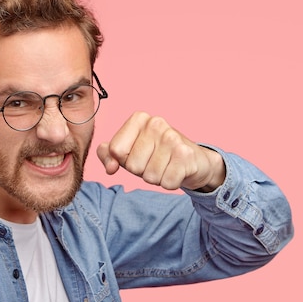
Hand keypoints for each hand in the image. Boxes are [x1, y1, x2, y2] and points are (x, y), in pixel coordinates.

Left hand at [96, 112, 224, 190]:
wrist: (194, 160)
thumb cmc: (156, 155)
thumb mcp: (129, 153)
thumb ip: (108, 155)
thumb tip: (110, 167)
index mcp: (139, 118)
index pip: (115, 150)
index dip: (125, 160)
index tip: (139, 154)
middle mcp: (156, 123)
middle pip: (132, 166)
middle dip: (142, 171)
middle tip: (156, 161)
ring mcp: (172, 137)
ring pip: (149, 176)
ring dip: (157, 178)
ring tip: (166, 166)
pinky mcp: (186, 154)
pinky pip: (167, 183)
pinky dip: (170, 183)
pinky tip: (177, 171)